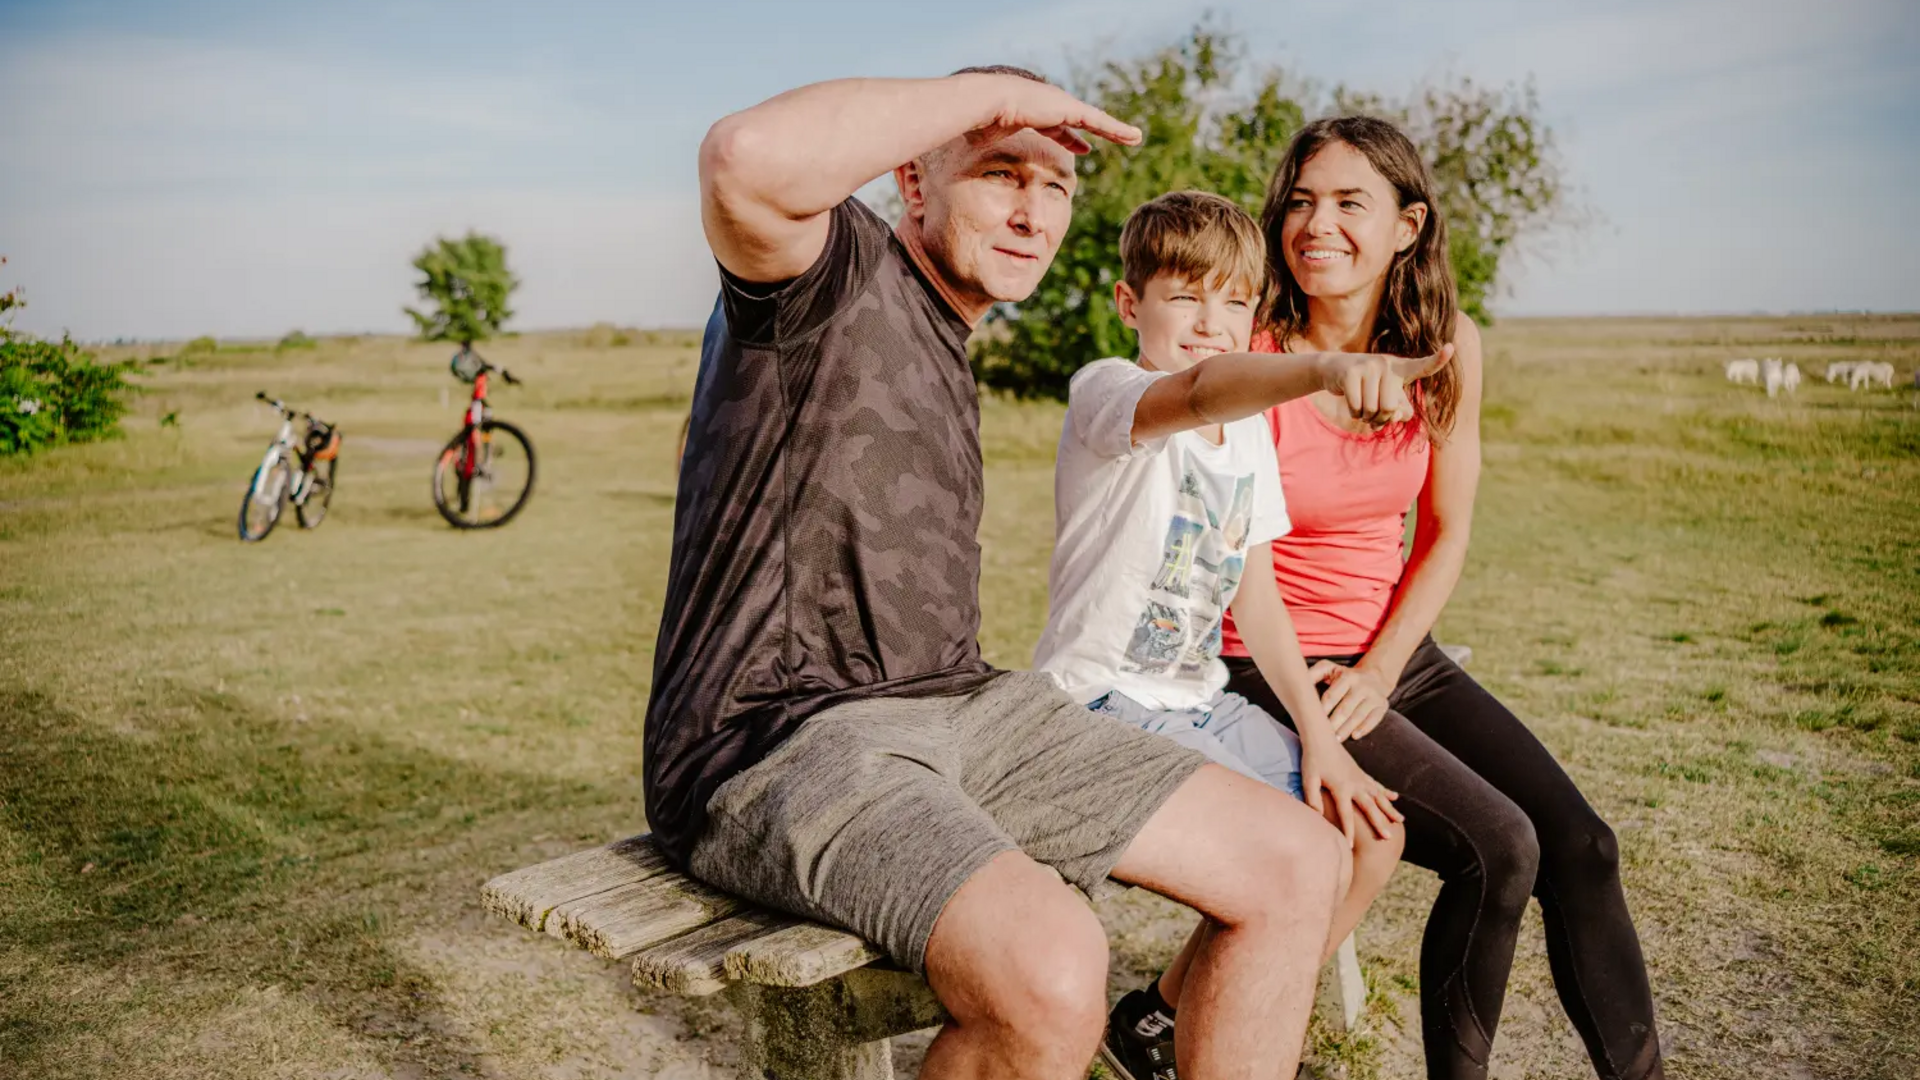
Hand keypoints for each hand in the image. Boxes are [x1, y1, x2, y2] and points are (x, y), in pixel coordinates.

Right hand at [962, 75, 1142, 154]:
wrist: (985, 103)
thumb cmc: (979, 123)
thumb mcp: (987, 141)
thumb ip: (988, 148)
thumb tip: (969, 163)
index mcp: (1033, 112)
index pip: (1056, 127)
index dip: (1069, 137)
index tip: (1081, 146)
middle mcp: (1050, 105)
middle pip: (1078, 120)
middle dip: (1094, 129)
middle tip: (1110, 136)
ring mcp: (1060, 105)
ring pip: (1094, 120)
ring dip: (1114, 130)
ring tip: (1134, 137)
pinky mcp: (1069, 108)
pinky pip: (1098, 121)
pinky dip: (1116, 129)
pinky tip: (1133, 137)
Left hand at [1301, 738, 1402, 840]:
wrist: (1322, 738)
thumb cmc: (1312, 760)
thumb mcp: (1308, 779)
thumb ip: (1312, 798)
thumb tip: (1317, 816)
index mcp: (1341, 788)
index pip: (1345, 815)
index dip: (1347, 831)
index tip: (1350, 847)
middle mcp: (1355, 784)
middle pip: (1369, 808)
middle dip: (1378, 823)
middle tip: (1388, 838)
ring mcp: (1360, 778)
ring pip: (1378, 797)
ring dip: (1389, 809)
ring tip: (1400, 821)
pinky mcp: (1361, 773)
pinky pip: (1377, 785)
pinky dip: (1386, 792)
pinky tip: (1395, 798)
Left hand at [1307, 660, 1394, 740]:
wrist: (1375, 677)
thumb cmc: (1344, 677)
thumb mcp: (1330, 669)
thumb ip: (1314, 674)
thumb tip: (1299, 682)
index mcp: (1347, 676)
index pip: (1332, 696)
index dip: (1322, 709)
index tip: (1312, 721)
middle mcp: (1362, 685)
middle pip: (1345, 708)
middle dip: (1333, 723)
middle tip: (1323, 736)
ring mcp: (1374, 695)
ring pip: (1358, 715)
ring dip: (1346, 729)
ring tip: (1335, 740)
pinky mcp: (1383, 705)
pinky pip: (1374, 719)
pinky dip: (1364, 728)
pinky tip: (1354, 736)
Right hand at [1316, 345, 1454, 427]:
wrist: (1334, 371)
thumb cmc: (1368, 389)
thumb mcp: (1388, 400)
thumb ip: (1400, 412)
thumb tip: (1396, 414)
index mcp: (1401, 369)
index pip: (1422, 366)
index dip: (1437, 359)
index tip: (1451, 348)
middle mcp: (1387, 364)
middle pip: (1390, 408)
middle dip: (1380, 418)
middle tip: (1373, 412)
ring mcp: (1368, 366)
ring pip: (1372, 410)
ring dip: (1365, 417)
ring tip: (1362, 406)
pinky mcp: (1351, 373)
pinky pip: (1356, 407)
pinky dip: (1354, 413)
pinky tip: (1352, 402)